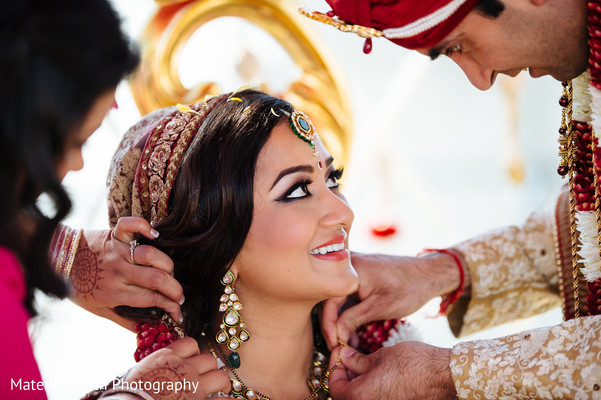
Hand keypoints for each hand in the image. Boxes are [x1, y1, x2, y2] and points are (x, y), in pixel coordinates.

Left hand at [68, 217, 183, 329]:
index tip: (178, 312)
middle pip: (158, 279)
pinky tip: (155, 235)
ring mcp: (118, 251)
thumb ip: (123, 319)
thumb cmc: (78, 287)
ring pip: (152, 255)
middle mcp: (119, 272)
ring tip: (169, 272)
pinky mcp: (114, 234)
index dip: (171, 307)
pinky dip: (145, 226)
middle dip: (176, 289)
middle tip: (180, 295)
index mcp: (115, 293)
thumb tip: (146, 330)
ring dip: (167, 265)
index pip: (153, 300)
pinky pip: (132, 225)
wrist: (55, 261)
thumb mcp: (99, 310)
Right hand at [121, 337, 230, 399]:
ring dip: (221, 383)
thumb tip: (157, 370)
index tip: (192, 361)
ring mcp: (194, 386)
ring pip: (220, 376)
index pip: (190, 344)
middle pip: (208, 359)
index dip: (193, 353)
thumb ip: (154, 368)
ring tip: (221, 389)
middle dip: (208, 368)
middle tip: (205, 377)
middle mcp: (183, 368)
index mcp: (166, 356)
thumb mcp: (135, 374)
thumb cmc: (126, 394)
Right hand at [322, 252, 462, 347]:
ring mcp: (353, 270)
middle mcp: (347, 266)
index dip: (329, 325)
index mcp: (350, 269)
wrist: (430, 274)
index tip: (333, 344)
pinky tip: (353, 331)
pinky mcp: (360, 276)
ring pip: (339, 299)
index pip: (328, 300)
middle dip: (334, 325)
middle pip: (331, 299)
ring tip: (348, 342)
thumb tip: (335, 336)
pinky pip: (348, 296)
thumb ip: (353, 320)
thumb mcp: (379, 308)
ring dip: (342, 321)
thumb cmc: (408, 288)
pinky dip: (350, 313)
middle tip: (338, 346)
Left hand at [329, 342, 456, 399]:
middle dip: (346, 377)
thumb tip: (344, 357)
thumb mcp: (380, 356)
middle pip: (347, 396)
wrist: (444, 376)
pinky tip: (379, 375)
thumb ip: (357, 361)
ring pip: (362, 398)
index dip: (335, 369)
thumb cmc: (414, 364)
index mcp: (361, 396)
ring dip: (359, 384)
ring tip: (366, 365)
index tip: (340, 356)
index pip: (335, 387)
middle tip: (351, 359)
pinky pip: (377, 399)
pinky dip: (373, 390)